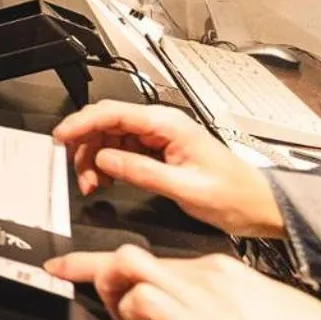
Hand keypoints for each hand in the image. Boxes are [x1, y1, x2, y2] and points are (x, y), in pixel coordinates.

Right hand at [52, 100, 282, 237]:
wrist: (259, 206)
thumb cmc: (233, 195)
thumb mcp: (185, 188)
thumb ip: (142, 172)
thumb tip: (104, 160)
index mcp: (168, 125)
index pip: (113, 114)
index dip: (82, 123)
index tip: (61, 137)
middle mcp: (161, 125)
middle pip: (106, 122)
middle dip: (84, 145)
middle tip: (75, 172)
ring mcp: (158, 137)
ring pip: (109, 138)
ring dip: (93, 160)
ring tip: (92, 186)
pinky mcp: (157, 151)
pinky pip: (120, 151)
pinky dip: (106, 166)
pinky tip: (106, 181)